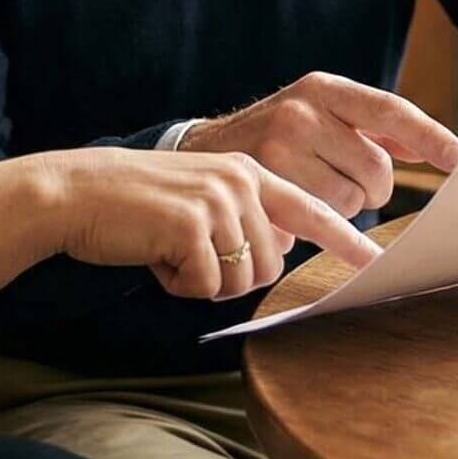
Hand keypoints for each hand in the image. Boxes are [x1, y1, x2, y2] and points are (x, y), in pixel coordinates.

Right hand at [30, 147, 382, 300]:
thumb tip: (275, 261)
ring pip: (241, 281)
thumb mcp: (200, 200)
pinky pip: (206, 286)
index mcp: (248, 173)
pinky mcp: (192, 224)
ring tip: (168, 250)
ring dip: (202, 281)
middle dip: (227, 277)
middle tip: (185, 255)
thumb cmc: (136, 208)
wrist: (78, 193)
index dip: (347, 242)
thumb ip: (241, 218)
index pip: (311, 211)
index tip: (378, 264)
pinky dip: (178, 284)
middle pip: (270, 267)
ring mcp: (217, 200)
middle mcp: (241, 181)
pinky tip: (154, 256)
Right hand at [179, 72, 457, 218]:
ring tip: (309, 198)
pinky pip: (320, 221)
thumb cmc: (267, 140)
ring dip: (342, 211)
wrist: (193, 158)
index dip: (428, 136)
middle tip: (349, 192)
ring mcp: (280, 145)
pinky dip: (319, 229)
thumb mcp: (312, 117)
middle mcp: (302, 110)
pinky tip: (293, 219)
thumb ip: (366, 128)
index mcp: (321, 88)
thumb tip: (427, 144)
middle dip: (373, 191)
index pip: (388, 110)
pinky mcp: (262, 181)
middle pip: (376, 168)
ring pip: (350, 199)